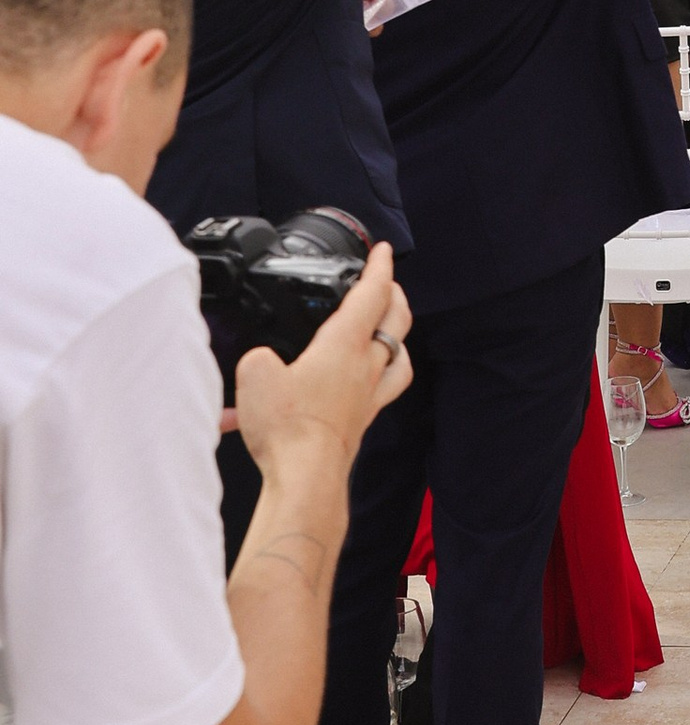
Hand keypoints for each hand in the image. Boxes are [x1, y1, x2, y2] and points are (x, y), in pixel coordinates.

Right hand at [224, 245, 411, 468]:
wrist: (306, 474)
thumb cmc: (288, 426)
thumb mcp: (254, 375)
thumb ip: (259, 358)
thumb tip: (262, 364)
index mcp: (345, 344)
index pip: (372, 294)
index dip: (379, 267)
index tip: (381, 251)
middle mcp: (366, 367)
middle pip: (396, 320)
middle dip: (393, 295)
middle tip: (385, 283)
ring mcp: (369, 395)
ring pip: (398, 355)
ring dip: (397, 336)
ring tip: (388, 329)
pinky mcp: (362, 420)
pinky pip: (385, 389)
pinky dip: (383, 376)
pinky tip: (368, 381)